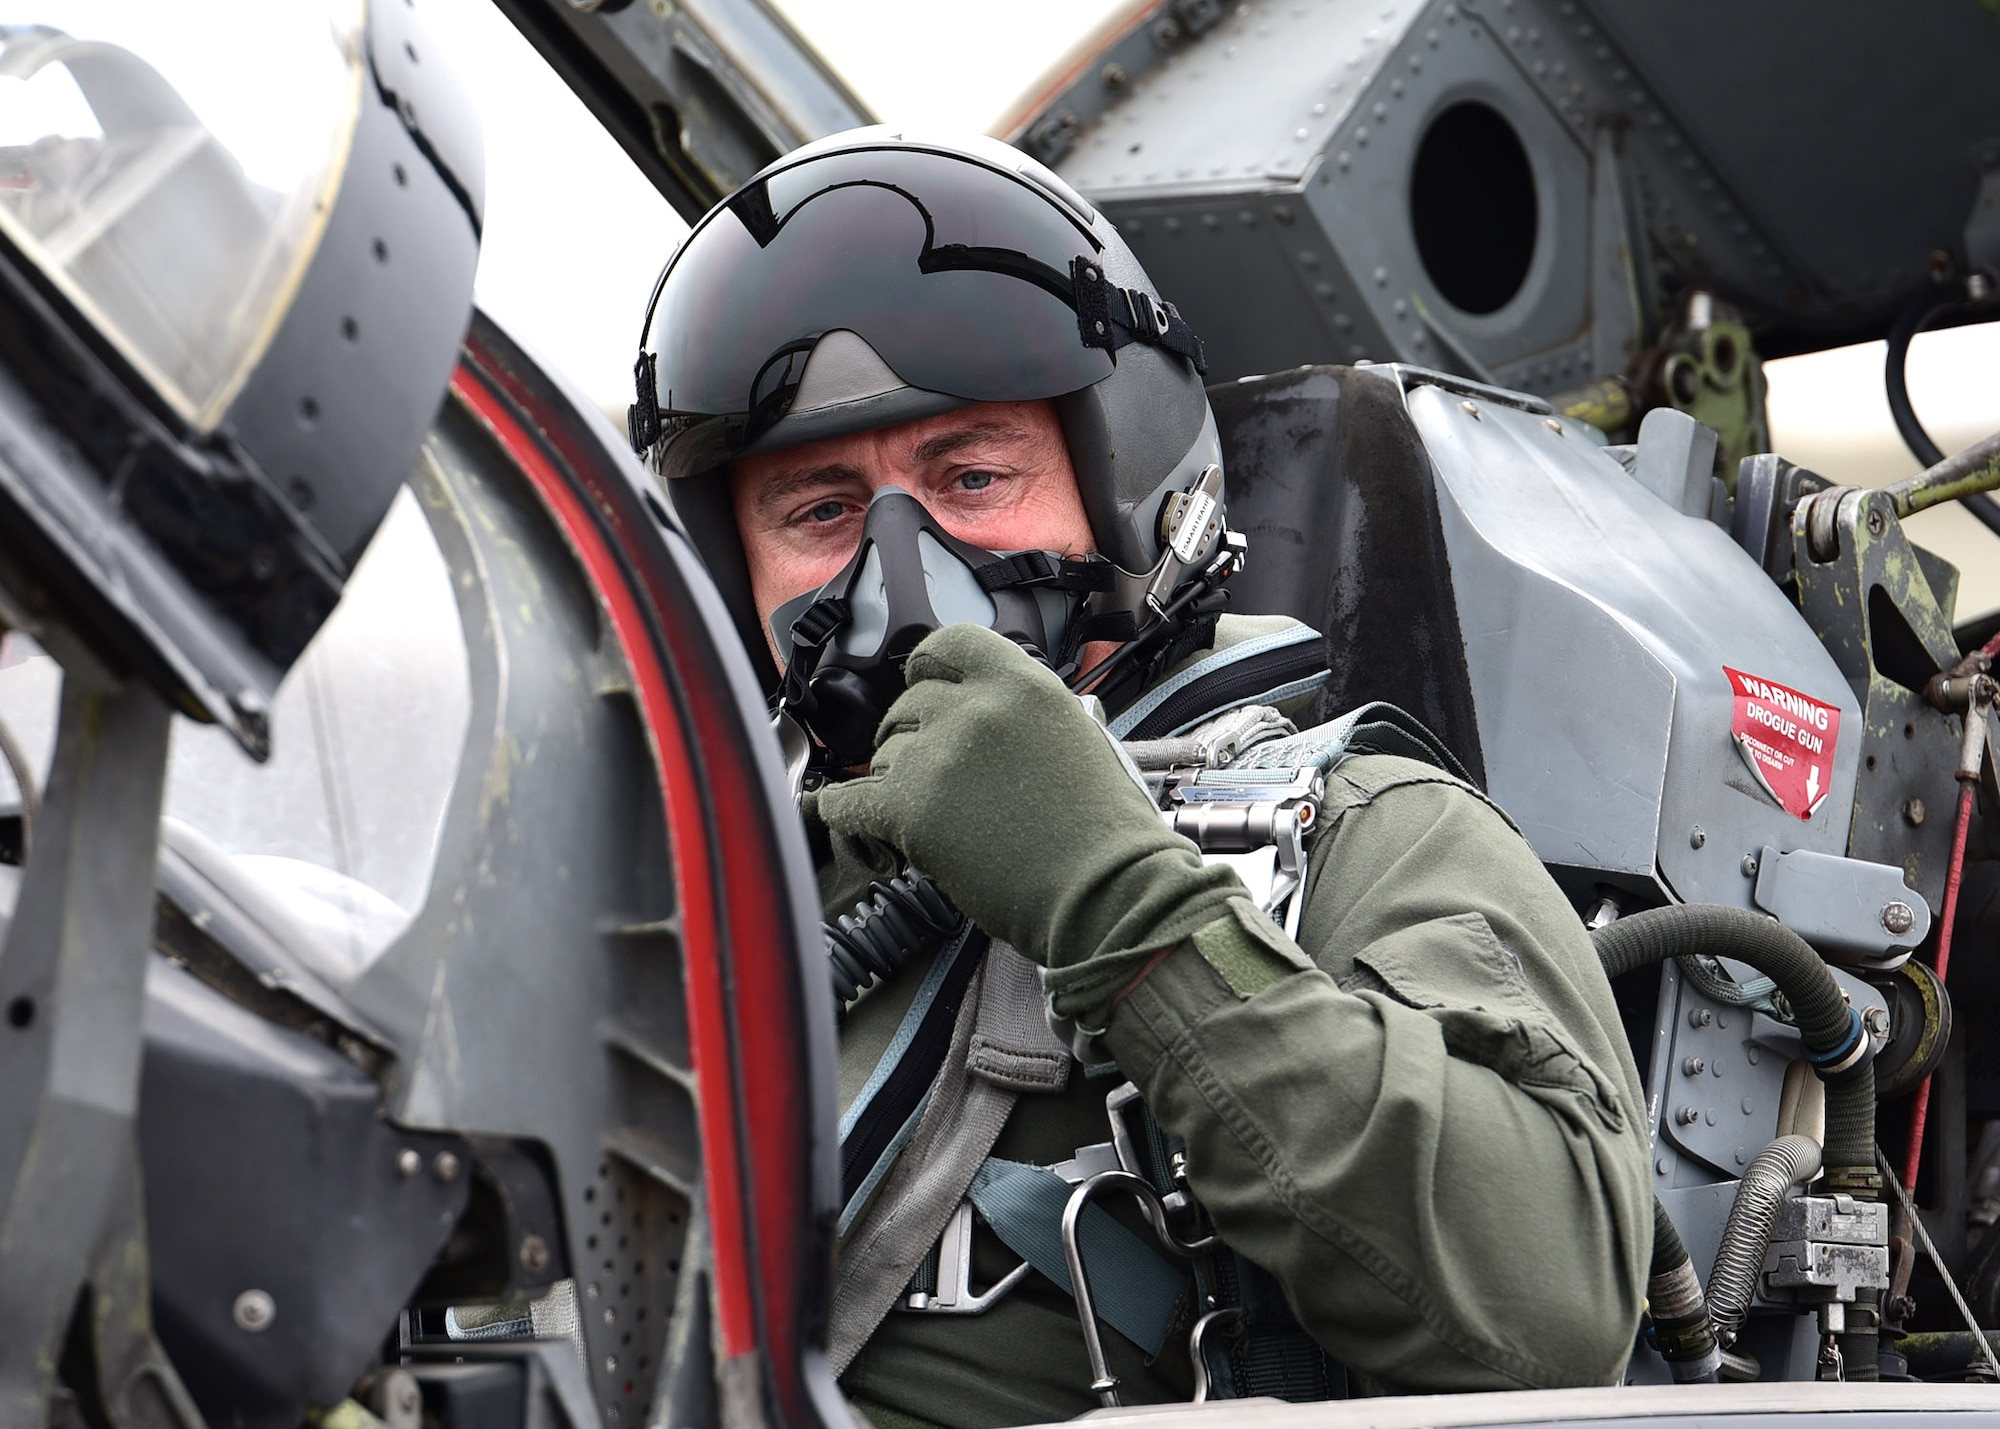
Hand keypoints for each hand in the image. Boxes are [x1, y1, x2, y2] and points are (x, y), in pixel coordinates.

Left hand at [816, 625, 1244, 1016]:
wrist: (1109, 894)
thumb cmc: (1106, 834)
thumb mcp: (1079, 738)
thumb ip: (1025, 715)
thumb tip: (983, 715)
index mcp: (1023, 684)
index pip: (949, 644)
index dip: (928, 666)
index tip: (922, 681)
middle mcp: (977, 708)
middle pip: (909, 703)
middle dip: (911, 735)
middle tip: (926, 770)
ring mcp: (939, 756)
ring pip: (885, 754)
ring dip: (896, 781)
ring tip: (923, 815)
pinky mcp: (910, 809)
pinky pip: (850, 802)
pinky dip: (842, 812)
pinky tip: (841, 815)